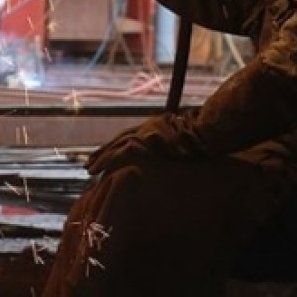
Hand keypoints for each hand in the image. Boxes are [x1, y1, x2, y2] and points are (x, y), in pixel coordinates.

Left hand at [84, 112, 205, 174]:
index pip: (130, 137)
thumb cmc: (204, 136)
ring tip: (89, 170)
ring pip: (116, 146)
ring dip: (101, 158)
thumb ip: (175, 144)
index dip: (116, 147)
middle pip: (119, 140)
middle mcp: (147, 127)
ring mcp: (146, 132)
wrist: (208, 130)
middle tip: (88, 165)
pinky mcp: (146, 141)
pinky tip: (99, 169)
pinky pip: (122, 152)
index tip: (104, 156)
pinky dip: (110, 160)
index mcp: (155, 125)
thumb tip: (175, 153)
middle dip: (103, 152)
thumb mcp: (186, 139)